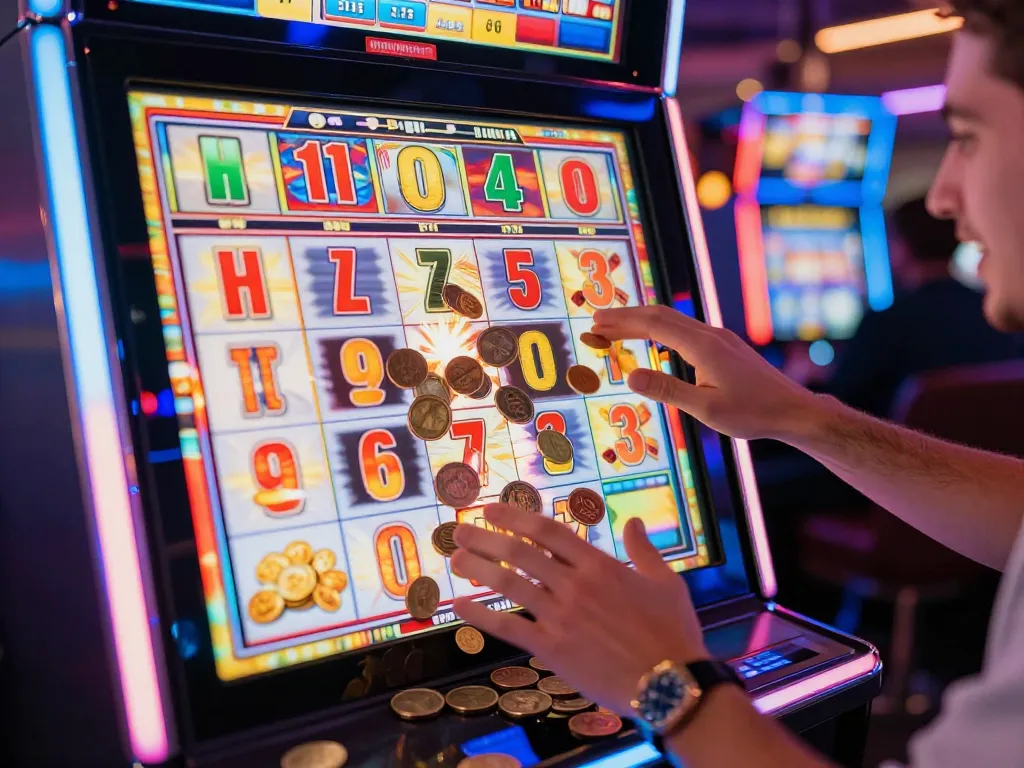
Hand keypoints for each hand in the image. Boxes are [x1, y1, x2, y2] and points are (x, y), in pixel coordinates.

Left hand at [451, 504, 707, 715]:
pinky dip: (481, 616)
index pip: (547, 531)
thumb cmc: (673, 633)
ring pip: (509, 584)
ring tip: (455, 559)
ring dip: (478, 568)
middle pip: (520, 552)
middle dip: (486, 538)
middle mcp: (574, 585)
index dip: (515, 517)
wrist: (670, 684)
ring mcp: (561, 616)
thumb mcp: (666, 582)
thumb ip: (643, 549)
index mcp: (600, 564)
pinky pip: (508, 627)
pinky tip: (460, 605)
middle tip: (460, 531)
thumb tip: (632, 522)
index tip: (491, 510)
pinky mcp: (552, 649)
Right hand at [592, 306, 817, 440]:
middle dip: (626, 317)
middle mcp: (710, 335)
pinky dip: (660, 329)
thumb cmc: (752, 413)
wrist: (792, 410)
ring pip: (673, 320)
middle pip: (660, 316)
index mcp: (702, 346)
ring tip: (617, 329)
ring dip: (642, 322)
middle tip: (596, 321)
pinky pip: (684, 329)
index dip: (621, 322)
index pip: (653, 325)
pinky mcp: (725, 346)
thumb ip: (667, 390)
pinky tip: (654, 339)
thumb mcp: (705, 409)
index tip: (596, 322)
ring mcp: (719, 338)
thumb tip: (630, 375)